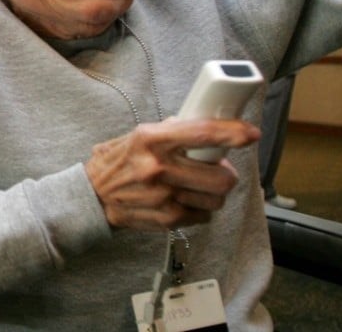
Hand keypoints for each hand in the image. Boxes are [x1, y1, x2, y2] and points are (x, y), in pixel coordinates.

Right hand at [84, 118, 259, 230]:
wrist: (91, 198)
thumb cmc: (116, 164)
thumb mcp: (134, 137)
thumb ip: (168, 131)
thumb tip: (201, 122)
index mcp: (150, 139)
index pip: (202, 133)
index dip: (232, 132)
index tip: (250, 133)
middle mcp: (158, 168)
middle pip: (221, 176)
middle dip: (226, 172)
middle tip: (217, 168)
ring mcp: (164, 196)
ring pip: (217, 198)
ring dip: (214, 192)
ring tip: (199, 186)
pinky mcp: (167, 218)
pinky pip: (204, 215)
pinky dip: (200, 208)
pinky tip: (185, 200)